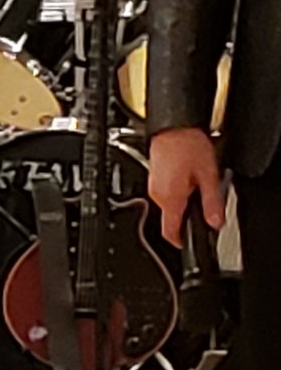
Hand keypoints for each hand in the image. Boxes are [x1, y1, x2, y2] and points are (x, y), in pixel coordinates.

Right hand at [148, 126, 223, 245]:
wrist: (172, 126)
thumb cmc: (187, 145)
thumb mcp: (208, 176)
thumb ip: (212, 203)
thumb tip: (215, 222)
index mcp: (170, 197)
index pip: (170, 232)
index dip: (180, 242)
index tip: (188, 243)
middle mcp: (158, 194)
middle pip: (172, 217)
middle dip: (188, 213)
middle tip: (203, 199)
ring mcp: (153, 186)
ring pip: (169, 204)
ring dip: (183, 200)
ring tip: (195, 181)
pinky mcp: (153, 178)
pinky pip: (165, 192)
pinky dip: (176, 190)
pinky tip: (186, 175)